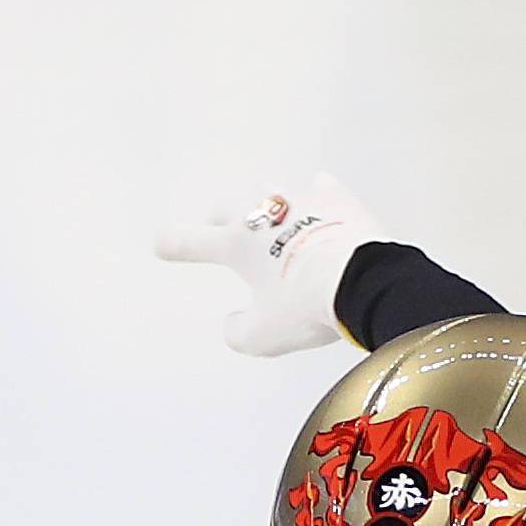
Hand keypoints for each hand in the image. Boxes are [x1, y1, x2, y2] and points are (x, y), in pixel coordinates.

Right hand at [154, 171, 378, 356]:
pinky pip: (321, 188)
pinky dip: (317, 196)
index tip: (162, 244)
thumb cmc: (308, 308)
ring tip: (270, 218)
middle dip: (219, 221)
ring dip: (264, 206)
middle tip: (220, 231)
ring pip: (269, 192)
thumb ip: (238, 332)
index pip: (190, 242)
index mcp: (236, 245)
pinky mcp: (335, 198)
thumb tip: (233, 324)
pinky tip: (321, 195)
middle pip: (225, 208)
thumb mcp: (264, 337)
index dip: (173, 244)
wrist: (364, 281)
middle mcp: (260, 214)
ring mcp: (298, 200)